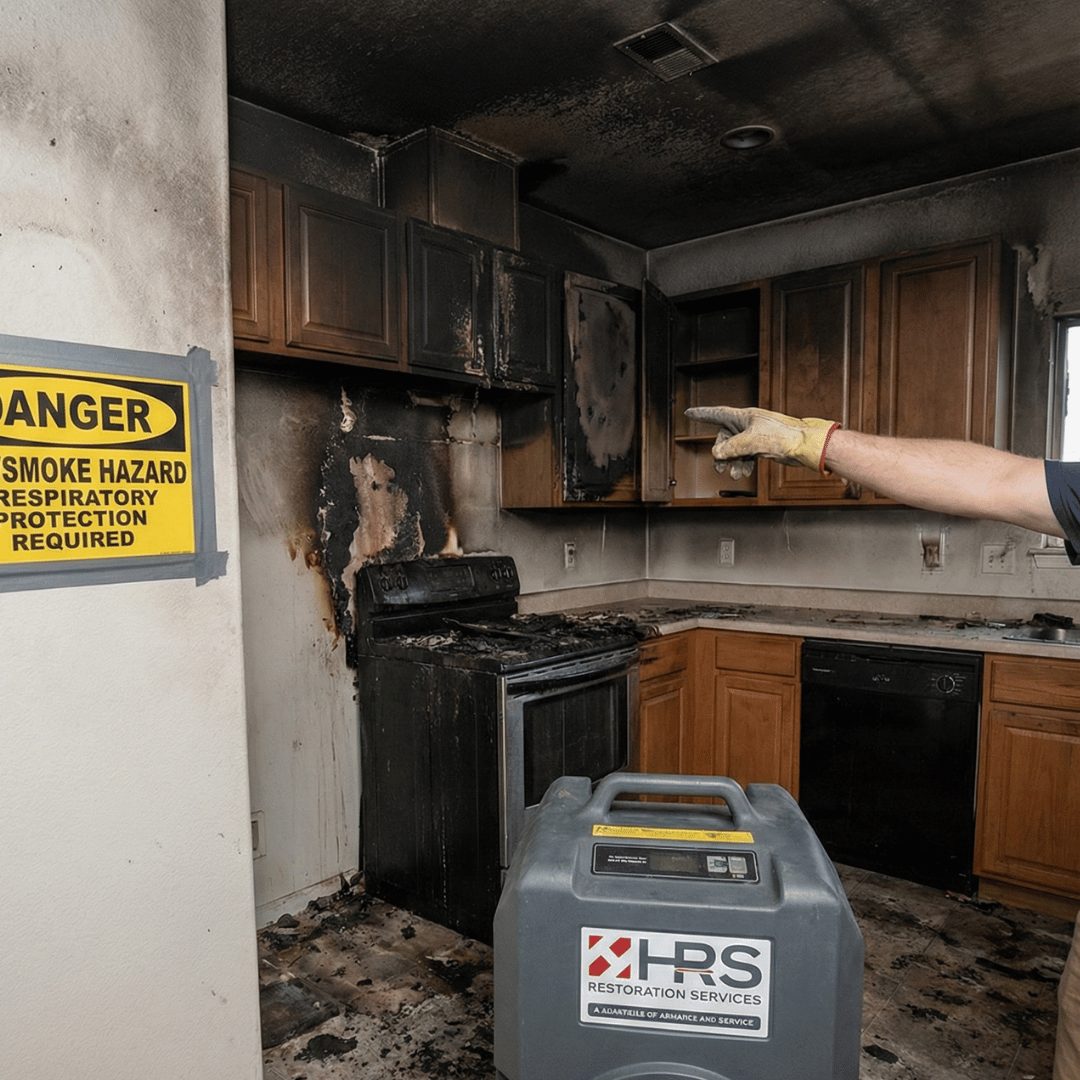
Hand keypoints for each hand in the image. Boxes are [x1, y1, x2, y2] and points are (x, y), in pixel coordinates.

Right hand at [685, 405, 839, 473]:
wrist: (805, 445)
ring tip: (734, 474)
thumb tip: (717, 452)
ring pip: (735, 449)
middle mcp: (748, 424)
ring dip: (732, 462)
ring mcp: (755, 435)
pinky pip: (745, 455)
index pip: (717, 414)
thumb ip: (731, 447)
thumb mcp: (752, 442)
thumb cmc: (784, 436)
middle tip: (719, 465)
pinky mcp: (763, 446)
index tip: (689, 413)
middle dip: (721, 452)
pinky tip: (744, 471)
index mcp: (744, 416)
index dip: (702, 414)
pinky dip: (743, 464)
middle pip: (724, 437)